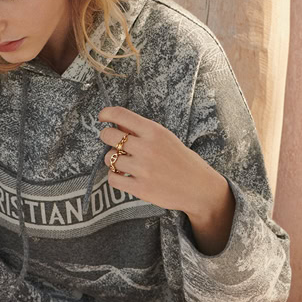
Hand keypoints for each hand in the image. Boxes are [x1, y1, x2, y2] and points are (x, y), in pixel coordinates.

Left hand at [97, 105, 218, 214]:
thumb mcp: (165, 138)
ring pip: (108, 158)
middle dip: (107, 137)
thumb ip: (141, 131)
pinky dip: (114, 176)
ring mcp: (143, 169)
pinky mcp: (140, 188)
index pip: (120, 114)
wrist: (199, 187)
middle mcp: (147, 148)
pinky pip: (112, 179)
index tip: (102, 117)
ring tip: (123, 162)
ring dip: (112, 159)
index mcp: (154, 131)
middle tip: (114, 143)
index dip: (106, 113)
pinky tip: (123, 175)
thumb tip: (117, 122)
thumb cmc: (182, 160)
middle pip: (108, 136)